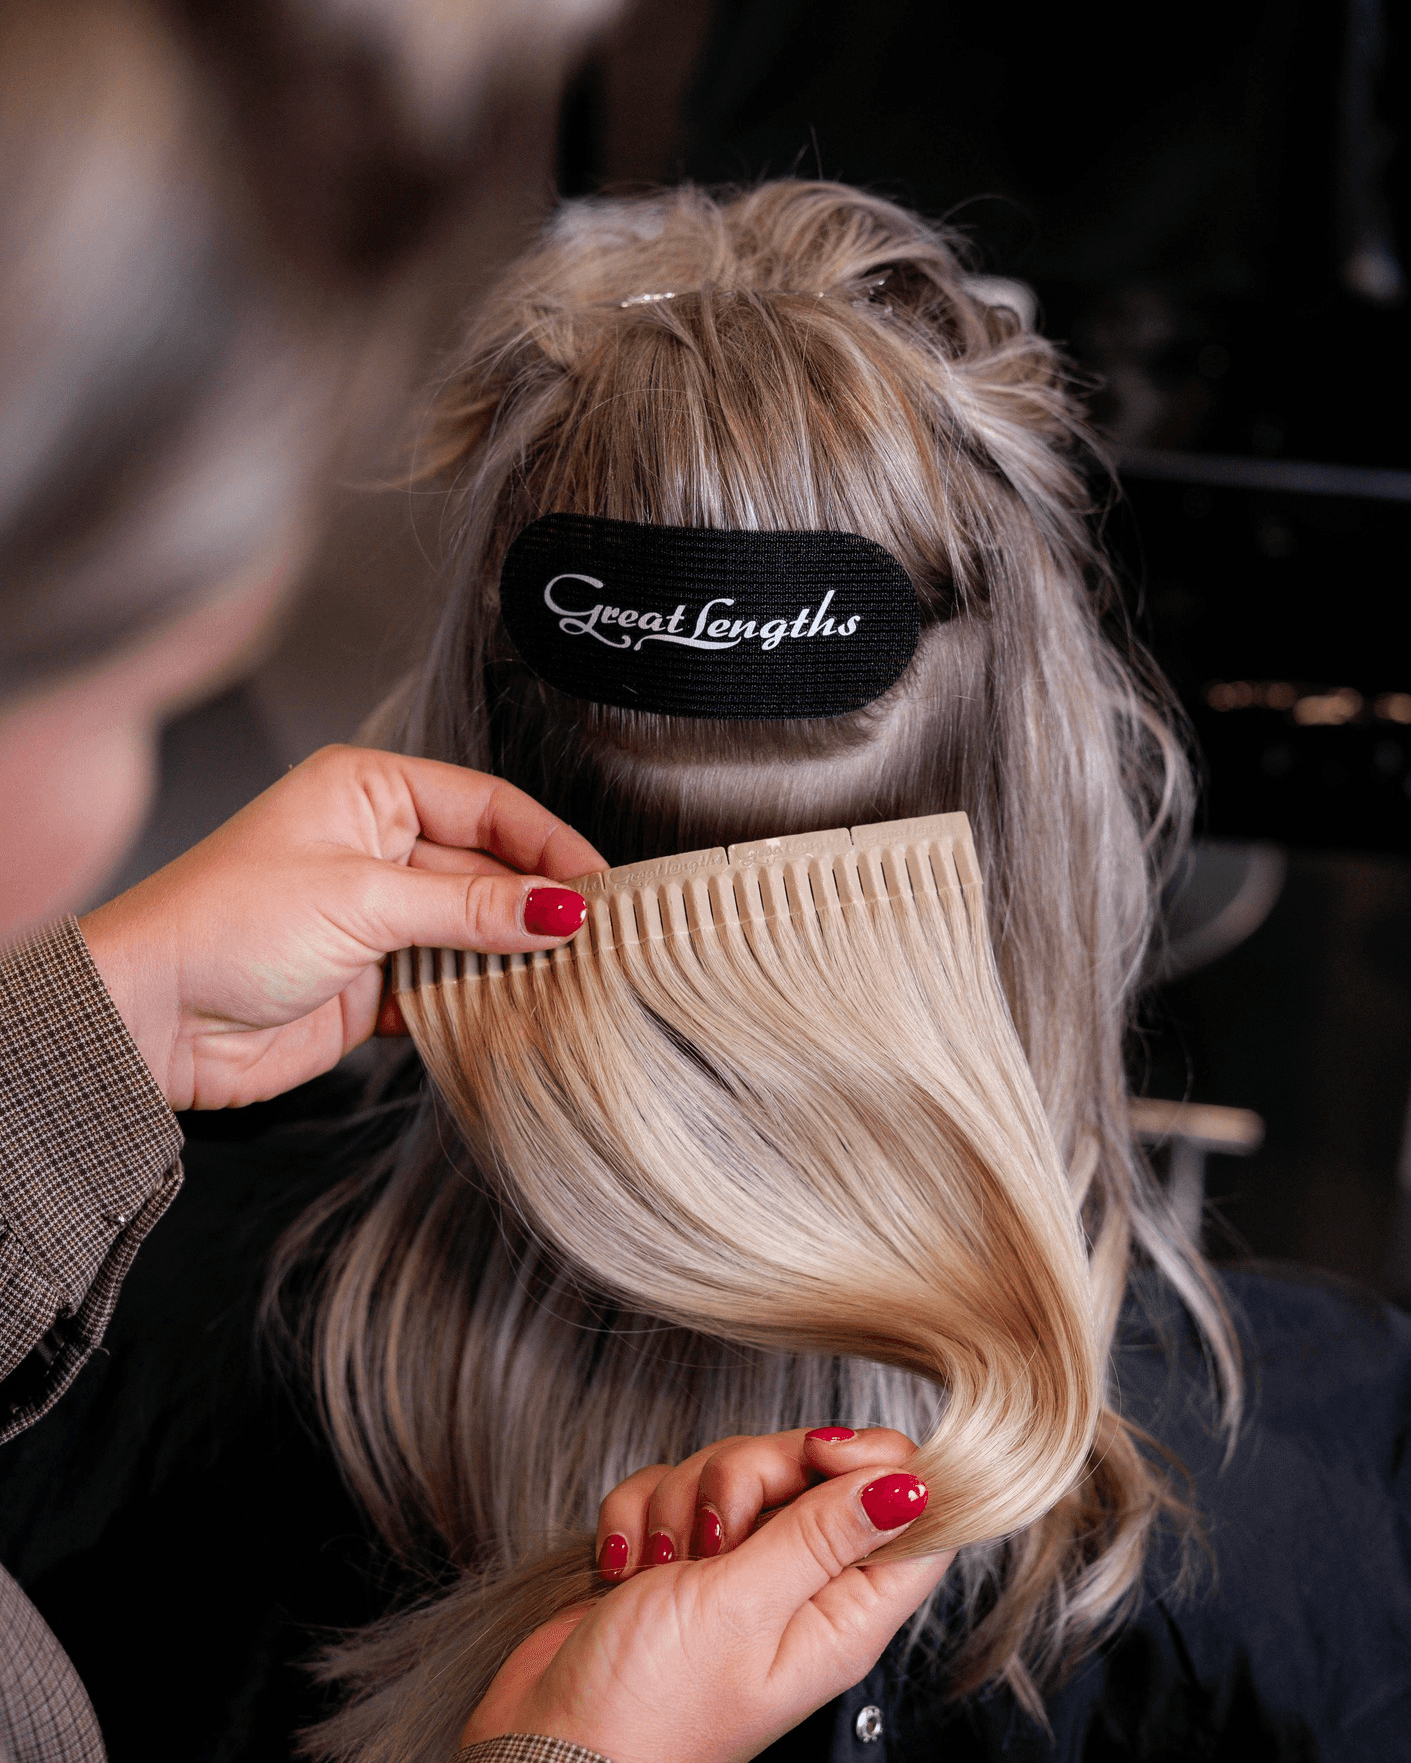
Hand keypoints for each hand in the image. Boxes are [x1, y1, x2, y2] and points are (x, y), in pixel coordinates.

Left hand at [80, 745, 603, 1110]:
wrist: (150, 1020)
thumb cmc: (222, 925)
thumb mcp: (361, 901)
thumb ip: (470, 909)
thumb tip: (560, 906)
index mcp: (368, 792)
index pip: (487, 806)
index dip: (549, 843)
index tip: (602, 884)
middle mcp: (376, 848)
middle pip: (487, 871)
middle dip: (538, 906)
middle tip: (601, 939)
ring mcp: (376, 918)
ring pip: (474, 932)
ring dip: (514, 958)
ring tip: (571, 979)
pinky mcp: (373, 982)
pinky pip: (448, 983)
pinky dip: (480, 999)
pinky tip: (514, 1009)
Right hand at [462, 1427, 953, 1762]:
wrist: (545, 1747)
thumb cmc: (647, 1708)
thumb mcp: (741, 1609)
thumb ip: (823, 1534)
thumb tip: (915, 1483)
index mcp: (842, 1616)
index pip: (911, 1513)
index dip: (872, 1460)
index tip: (817, 1455)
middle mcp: (798, 1589)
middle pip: (813, 1470)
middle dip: (751, 1474)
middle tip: (716, 1534)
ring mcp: (736, 1572)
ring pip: (736, 1469)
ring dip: (684, 1498)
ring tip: (665, 1565)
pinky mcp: (678, 1558)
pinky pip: (672, 1486)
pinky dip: (641, 1512)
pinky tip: (627, 1565)